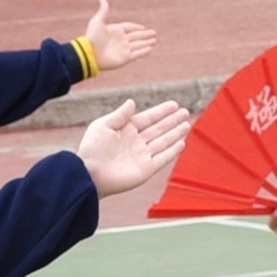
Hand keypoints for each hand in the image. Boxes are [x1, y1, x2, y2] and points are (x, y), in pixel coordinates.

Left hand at [68, 95, 194, 202]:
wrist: (89, 174)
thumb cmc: (92, 149)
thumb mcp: (103, 125)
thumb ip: (120, 115)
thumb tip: (132, 102)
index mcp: (126, 130)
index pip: (148, 118)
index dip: (161, 111)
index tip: (174, 104)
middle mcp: (136, 142)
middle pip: (158, 129)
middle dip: (172, 121)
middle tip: (185, 112)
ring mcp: (142, 156)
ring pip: (163, 141)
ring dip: (175, 133)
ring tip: (187, 124)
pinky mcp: (146, 169)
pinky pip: (163, 158)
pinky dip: (173, 151)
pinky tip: (181, 143)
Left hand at [71, 1, 160, 75]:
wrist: (89, 53)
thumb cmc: (92, 37)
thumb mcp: (97, 21)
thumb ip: (103, 11)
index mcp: (116, 31)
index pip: (129, 27)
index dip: (136, 27)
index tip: (143, 27)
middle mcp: (121, 40)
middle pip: (136, 36)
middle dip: (145, 35)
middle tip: (154, 33)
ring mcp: (123, 49)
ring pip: (138, 45)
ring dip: (146, 42)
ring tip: (154, 40)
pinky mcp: (124, 58)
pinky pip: (136, 54)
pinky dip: (143, 51)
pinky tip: (150, 48)